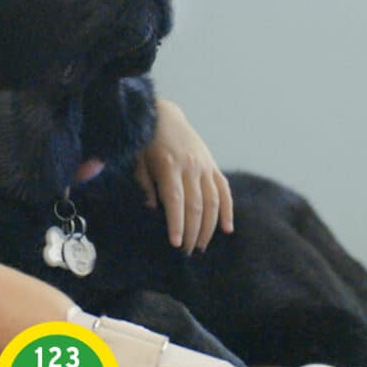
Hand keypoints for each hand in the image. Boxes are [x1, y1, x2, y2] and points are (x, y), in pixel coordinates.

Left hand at [133, 98, 232, 254]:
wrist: (163, 115)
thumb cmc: (145, 141)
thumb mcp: (138, 161)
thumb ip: (146, 184)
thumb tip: (153, 209)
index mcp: (169, 165)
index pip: (175, 200)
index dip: (177, 223)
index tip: (176, 243)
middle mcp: (190, 166)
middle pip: (196, 205)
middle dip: (193, 232)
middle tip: (188, 252)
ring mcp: (204, 165)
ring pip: (213, 201)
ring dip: (209, 226)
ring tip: (202, 245)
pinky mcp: (212, 165)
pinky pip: (224, 190)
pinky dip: (228, 210)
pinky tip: (227, 229)